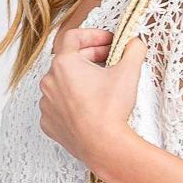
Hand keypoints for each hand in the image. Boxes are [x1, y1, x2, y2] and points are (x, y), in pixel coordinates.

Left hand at [39, 27, 146, 177]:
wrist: (103, 147)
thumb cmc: (111, 110)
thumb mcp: (129, 72)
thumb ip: (134, 50)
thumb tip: (136, 43)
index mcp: (64, 63)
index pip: (74, 37)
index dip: (94, 35)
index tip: (108, 41)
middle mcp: (49, 81)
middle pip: (68, 61)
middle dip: (90, 58)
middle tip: (109, 61)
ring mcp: (46, 103)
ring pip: (62, 84)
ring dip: (78, 81)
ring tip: (99, 88)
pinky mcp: (48, 123)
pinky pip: (58, 107)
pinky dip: (71, 104)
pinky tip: (87, 108)